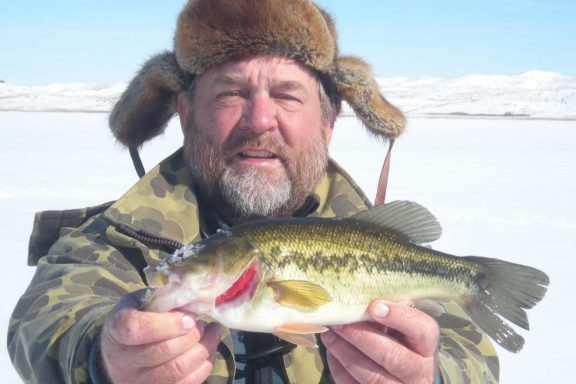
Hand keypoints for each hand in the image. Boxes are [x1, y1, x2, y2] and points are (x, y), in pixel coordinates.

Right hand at [100, 290, 221, 383]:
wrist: (120, 352)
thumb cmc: (136, 317)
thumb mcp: (141, 300)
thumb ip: (163, 296)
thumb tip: (194, 297)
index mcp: (117, 329)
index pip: (136, 329)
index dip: (167, 324)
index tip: (189, 317)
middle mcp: (124, 359)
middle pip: (163, 350)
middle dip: (192, 335)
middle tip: (202, 322)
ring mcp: (139, 380)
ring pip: (177, 370)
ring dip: (203, 349)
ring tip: (212, 333)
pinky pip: (186, 383)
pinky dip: (204, 365)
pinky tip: (210, 348)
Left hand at [321, 300, 439, 383]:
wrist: (402, 378)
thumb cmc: (397, 343)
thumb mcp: (400, 329)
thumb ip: (387, 316)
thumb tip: (357, 300)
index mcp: (427, 347)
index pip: (423, 330)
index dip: (399, 317)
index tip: (374, 306)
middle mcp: (419, 372)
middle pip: (393, 357)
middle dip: (361, 337)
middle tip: (340, 322)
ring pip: (371, 376)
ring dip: (345, 352)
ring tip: (329, 335)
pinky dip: (339, 368)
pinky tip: (332, 352)